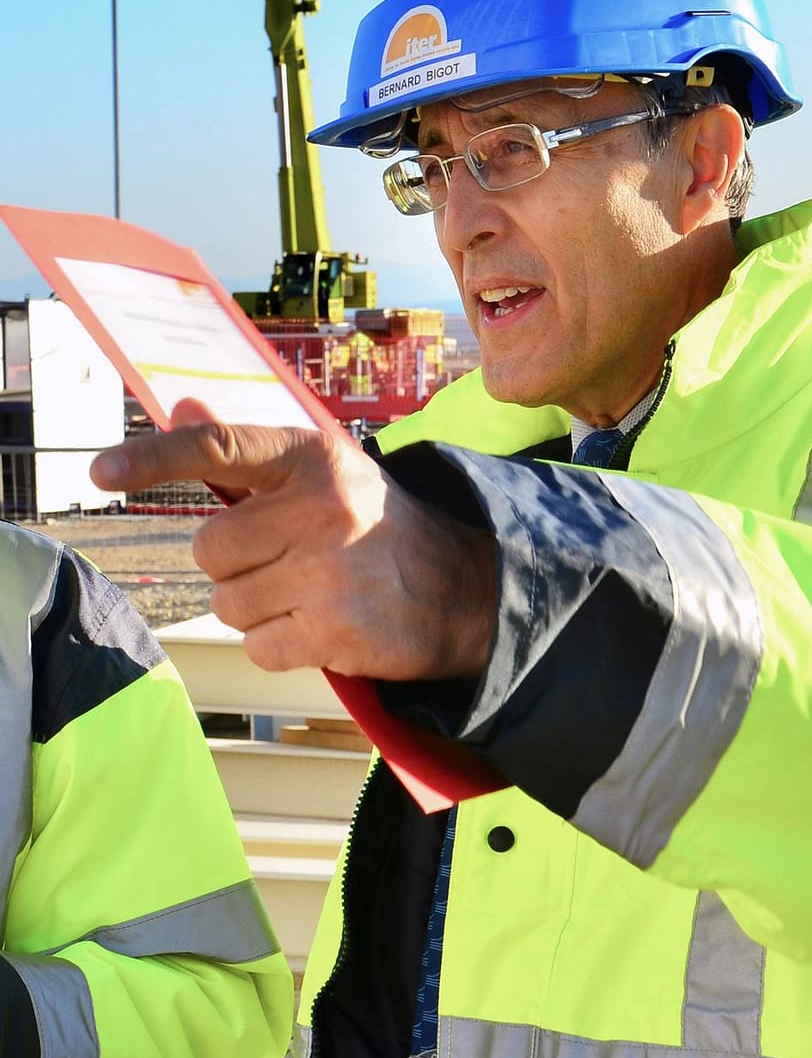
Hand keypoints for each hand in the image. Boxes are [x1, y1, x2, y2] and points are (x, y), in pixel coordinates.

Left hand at [90, 400, 496, 680]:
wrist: (463, 589)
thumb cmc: (380, 528)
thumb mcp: (331, 475)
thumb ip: (256, 456)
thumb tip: (184, 411)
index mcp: (316, 460)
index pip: (219, 449)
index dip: (153, 459)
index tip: (101, 472)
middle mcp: (321, 509)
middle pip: (210, 547)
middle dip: (236, 564)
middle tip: (287, 562)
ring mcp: (327, 574)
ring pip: (228, 603)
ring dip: (258, 607)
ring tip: (311, 594)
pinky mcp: (332, 632)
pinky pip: (257, 646)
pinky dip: (280, 645)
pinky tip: (322, 626)